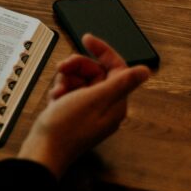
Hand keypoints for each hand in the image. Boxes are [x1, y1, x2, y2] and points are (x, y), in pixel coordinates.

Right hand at [18, 34, 149, 178]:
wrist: (43, 151)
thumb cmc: (67, 128)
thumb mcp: (94, 99)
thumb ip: (121, 83)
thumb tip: (146, 71)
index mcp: (115, 103)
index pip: (116, 68)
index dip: (102, 51)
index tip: (86, 39)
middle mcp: (105, 107)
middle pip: (95, 72)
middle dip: (77, 67)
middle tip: (62, 68)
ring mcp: (88, 111)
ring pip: (80, 80)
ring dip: (66, 79)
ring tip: (58, 89)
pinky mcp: (73, 114)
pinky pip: (69, 92)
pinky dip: (61, 91)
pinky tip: (54, 99)